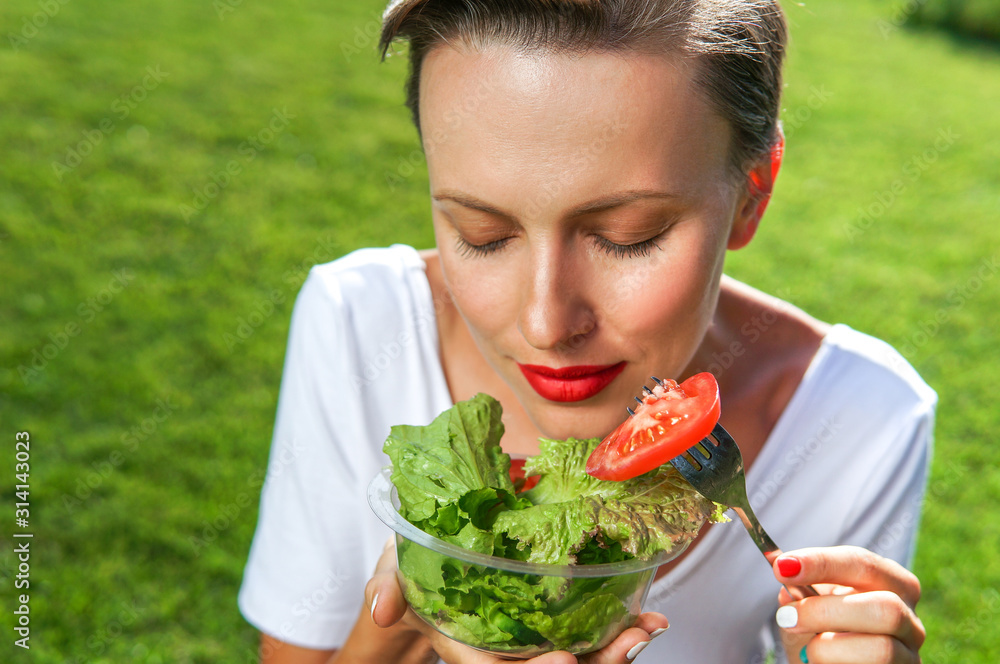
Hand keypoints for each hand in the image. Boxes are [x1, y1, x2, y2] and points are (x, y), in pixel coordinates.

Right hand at [365, 539, 669, 663]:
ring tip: (648, 629)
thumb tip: (382, 607)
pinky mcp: (542, 623)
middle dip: (594, 661)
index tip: (567, 661)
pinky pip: (581, 634)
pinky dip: (613, 629)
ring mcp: (525, 640)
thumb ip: (386, 588)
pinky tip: (644, 619)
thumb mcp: (389, 575)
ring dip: (614, 648)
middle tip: (631, 642)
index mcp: (465, 645)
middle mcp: (500, 649)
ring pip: (574, 656)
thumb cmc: (406, 574)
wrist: (418, 577)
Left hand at [772, 546, 924, 662]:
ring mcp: (910, 654)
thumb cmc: (823, 633)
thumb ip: (801, 591)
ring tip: (807, 650)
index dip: (821, 563)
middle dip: (825, 611)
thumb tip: (787, 571)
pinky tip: (818, 662)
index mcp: (892, 583)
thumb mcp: (811, 607)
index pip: (861, 563)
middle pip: (884, 607)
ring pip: (882, 649)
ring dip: (829, 648)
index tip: (782, 567)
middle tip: (786, 617)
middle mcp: (910, 618)